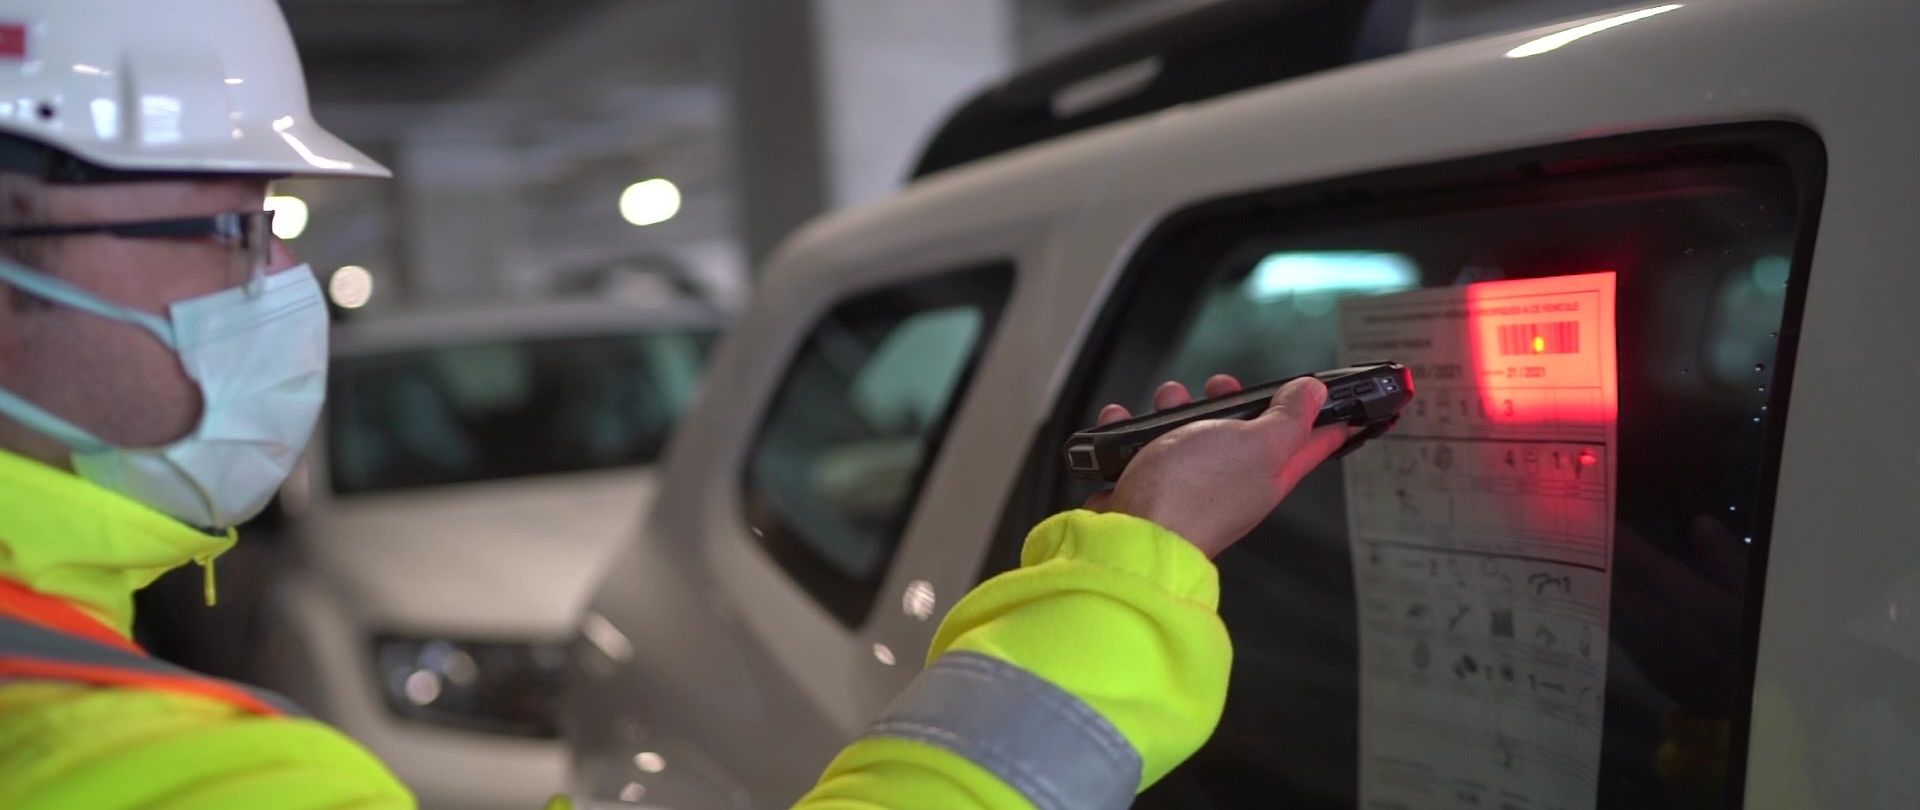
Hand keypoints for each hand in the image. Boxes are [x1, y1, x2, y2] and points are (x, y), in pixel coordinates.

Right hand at [1085, 374, 1350, 557]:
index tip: (1352, 397)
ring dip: (1177, 408)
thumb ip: (1288, 418)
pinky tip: (1122, 423)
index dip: (1333, 415)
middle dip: (1233, 399)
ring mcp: (1190, 484)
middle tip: (1223, 386)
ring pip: (1191, 433)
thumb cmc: (1194, 492)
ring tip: (1167, 401)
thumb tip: (1313, 394)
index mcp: (1270, 472)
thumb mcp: (1256, 443)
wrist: (1131, 535)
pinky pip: (1143, 449)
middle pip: (1245, 429)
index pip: (1314, 441)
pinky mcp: (1151, 487)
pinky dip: (1131, 432)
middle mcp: (1234, 480)